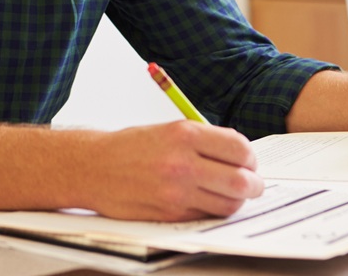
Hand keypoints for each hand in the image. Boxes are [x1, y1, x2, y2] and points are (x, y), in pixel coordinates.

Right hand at [83, 121, 263, 221]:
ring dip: (236, 201)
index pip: (239, 148)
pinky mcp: (169, 214)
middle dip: (254, 184)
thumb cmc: (130, 147)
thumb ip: (204, 140)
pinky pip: (206, 217)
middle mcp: (182, 163)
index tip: (249, 161)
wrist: (93, 167)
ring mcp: (176, 192)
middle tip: (253, 184)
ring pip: (228, 204)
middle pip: (241, 181)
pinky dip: (212, 211)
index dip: (250, 158)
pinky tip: (205, 201)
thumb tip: (240, 156)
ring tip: (230, 194)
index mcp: (184, 134)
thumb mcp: (169, 129)